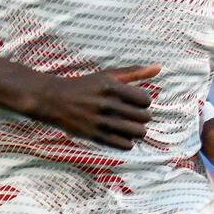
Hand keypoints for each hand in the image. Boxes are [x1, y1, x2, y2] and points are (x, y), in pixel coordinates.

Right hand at [26, 65, 160, 149]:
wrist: (55, 100)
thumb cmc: (85, 86)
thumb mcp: (107, 75)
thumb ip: (134, 72)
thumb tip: (159, 68)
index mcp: (111, 87)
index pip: (145, 100)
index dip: (144, 101)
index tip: (136, 101)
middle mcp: (106, 104)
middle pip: (144, 117)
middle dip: (142, 116)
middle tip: (133, 114)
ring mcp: (100, 121)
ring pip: (137, 132)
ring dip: (137, 130)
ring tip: (130, 125)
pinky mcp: (95, 136)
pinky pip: (124, 145)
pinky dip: (127, 141)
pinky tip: (121, 134)